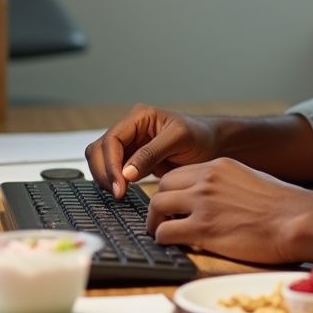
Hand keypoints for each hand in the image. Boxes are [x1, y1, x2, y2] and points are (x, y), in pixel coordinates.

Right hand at [85, 104, 219, 198]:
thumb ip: (151, 153)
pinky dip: (113, 182)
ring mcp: (130, 145)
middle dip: (104, 172)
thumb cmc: (201, 137)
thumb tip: (125, 173)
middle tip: (118, 194)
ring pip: (101, 161)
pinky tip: (123, 193)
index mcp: (139, 117)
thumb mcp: (179, 140)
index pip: (112, 139)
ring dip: (106, 178)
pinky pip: (113, 170)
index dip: (110, 163)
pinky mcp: (132, 161)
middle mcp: (130, 129)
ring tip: (120, 195)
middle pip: (99, 150)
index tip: (120, 185)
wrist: (214, 146)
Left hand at [145, 157, 312, 263]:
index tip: (172, 203)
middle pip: (162, 186)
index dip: (172, 190)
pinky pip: (165, 232)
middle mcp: (207, 180)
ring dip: (156, 222)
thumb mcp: (251, 179)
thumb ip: (227, 183)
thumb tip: (215, 196)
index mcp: (219, 166)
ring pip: (157, 206)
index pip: (179, 173)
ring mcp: (203, 203)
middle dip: (159, 204)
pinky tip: (174, 243)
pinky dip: (164, 239)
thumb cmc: (283, 205)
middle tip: (162, 218)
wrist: (296, 220)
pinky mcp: (202, 228)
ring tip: (163, 232)